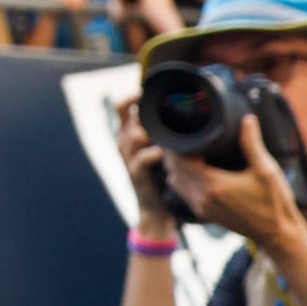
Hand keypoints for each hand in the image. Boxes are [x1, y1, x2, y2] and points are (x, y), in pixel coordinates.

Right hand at [116, 98, 176, 238]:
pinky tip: (165, 153)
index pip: (121, 107)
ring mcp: (128, 159)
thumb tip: (185, 111)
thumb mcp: (162, 150)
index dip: (133, 96)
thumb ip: (165, 133)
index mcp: (129, 135)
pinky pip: (141, 158)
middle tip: (165, 115)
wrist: (158, 211)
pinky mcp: (136, 174)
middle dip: (145, 115)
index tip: (151, 94)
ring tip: (165, 133)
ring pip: (132, 134)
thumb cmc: (164, 177)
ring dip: (148, 132)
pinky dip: (153, 154)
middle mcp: (125, 144)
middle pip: (126, 117)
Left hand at [162, 114, 306, 255]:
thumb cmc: (275, 202)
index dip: (175, 145)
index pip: (178, 160)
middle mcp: (201, 197)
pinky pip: (182, 193)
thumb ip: (252, 144)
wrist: (278, 234)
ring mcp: (201, 207)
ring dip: (175, 166)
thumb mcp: (266, 170)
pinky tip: (192, 168)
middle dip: (172, 153)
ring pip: (174, 182)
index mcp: (212, 184)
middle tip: (180, 136)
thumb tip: (247, 118)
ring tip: (185, 150)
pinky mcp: (204, 213)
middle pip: (173, 169)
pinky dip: (181, 179)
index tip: (179, 130)